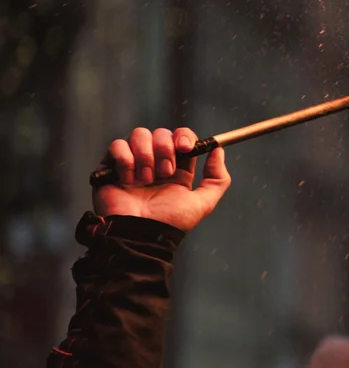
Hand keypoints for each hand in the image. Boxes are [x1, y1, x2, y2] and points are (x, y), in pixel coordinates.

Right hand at [93, 127, 230, 231]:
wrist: (140, 234)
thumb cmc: (170, 222)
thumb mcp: (203, 203)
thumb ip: (217, 178)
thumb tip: (218, 150)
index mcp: (176, 169)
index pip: (181, 137)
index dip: (184, 137)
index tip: (186, 147)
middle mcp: (155, 163)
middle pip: (161, 133)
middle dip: (165, 149)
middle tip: (165, 172)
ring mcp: (133, 163)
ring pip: (139, 134)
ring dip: (146, 155)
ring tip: (146, 179)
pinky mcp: (110, 167)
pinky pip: (117, 145)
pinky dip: (125, 160)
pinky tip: (129, 180)